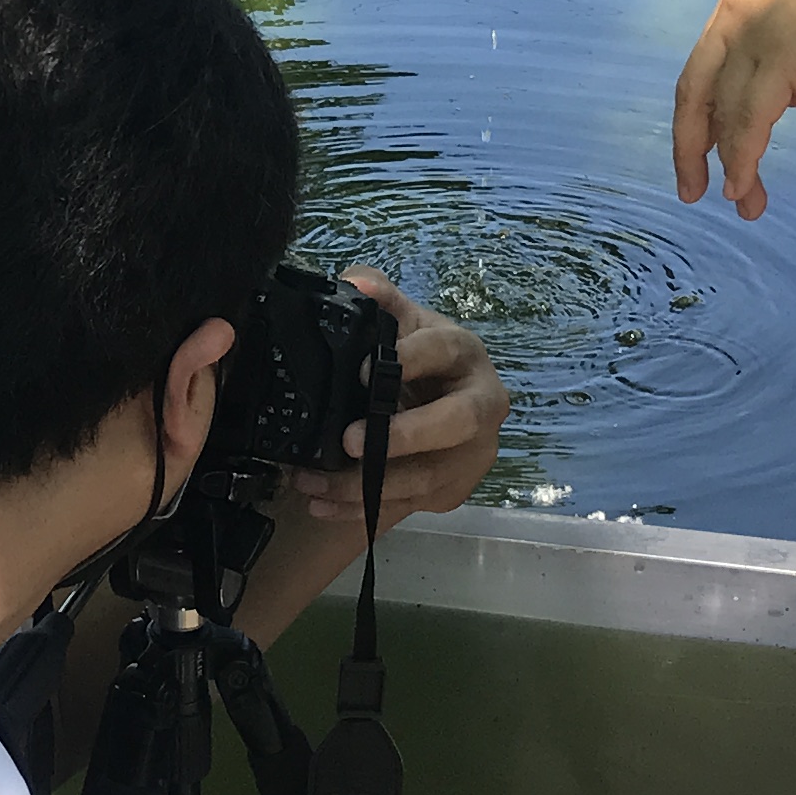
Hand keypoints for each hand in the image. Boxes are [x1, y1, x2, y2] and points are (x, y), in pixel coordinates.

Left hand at [292, 267, 507, 528]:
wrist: (427, 399)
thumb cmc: (409, 353)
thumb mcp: (397, 320)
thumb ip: (377, 296)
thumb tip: (359, 285)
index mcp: (464, 354)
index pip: (444, 350)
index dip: (408, 358)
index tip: (361, 369)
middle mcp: (482, 404)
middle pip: (457, 422)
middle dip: (403, 435)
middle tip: (349, 441)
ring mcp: (472, 454)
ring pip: (428, 475)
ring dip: (367, 484)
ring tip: (312, 482)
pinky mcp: (452, 490)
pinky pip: (409, 504)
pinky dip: (362, 509)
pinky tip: (322, 505)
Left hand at [673, 0, 795, 219]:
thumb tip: (794, 91)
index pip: (706, 65)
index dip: (700, 111)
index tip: (703, 148)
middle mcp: (733, 17)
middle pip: (695, 92)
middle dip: (689, 145)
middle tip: (691, 190)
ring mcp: (754, 36)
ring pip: (724, 112)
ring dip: (727, 163)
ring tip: (737, 202)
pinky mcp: (785, 56)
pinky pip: (753, 119)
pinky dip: (744, 156)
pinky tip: (744, 184)